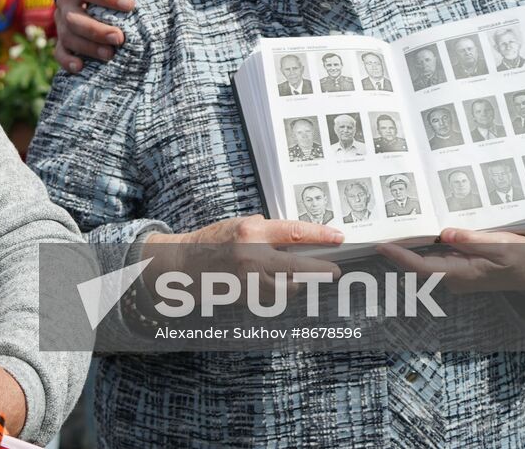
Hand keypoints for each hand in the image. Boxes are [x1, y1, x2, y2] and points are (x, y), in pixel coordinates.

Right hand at [54, 0, 152, 71]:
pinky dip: (67, 61)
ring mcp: (63, 22)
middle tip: (120, 37)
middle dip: (96, 29)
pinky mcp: (64, 39)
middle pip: (75, 18)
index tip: (130, 4)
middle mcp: (65, 2)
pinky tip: (81, 68)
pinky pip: (60, 52)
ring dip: (88, 47)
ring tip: (111, 54)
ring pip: (69, 37)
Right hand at [146, 215, 344, 296]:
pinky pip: (274, 297)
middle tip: (334, 271)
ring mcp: (248, 278)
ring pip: (288, 286)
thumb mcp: (239, 225)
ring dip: (297, 283)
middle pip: (297, 265)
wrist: (185, 263)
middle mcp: (251, 254)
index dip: (320, 235)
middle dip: (320, 269)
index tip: (338, 237)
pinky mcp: (245, 295)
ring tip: (299, 278)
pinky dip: (280, 292)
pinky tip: (278, 286)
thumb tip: (298, 237)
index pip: (294, 232)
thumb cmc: (214, 241)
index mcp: (252, 231)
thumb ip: (266, 230)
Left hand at [375, 228, 524, 293]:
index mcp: (464, 274)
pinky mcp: (460, 269)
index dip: (402, 258)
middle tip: (376, 232)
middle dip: (398, 252)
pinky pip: (436, 260)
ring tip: (389, 229)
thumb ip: (474, 241)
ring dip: (409, 250)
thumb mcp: (503, 246)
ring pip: (426, 263)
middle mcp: (456, 278)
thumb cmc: (523, 258)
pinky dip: (423, 249)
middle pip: (419, 266)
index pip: (425, 268)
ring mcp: (457, 275)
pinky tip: (415, 233)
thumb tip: (445, 234)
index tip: (382, 246)